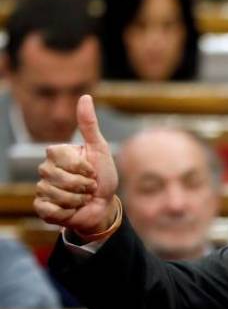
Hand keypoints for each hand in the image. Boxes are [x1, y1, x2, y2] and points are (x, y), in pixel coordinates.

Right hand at [34, 95, 119, 236]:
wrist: (104, 205)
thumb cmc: (103, 176)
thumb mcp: (99, 149)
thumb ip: (89, 125)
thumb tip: (85, 96)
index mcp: (56, 153)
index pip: (61, 158)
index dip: (82, 168)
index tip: (92, 171)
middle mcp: (45, 169)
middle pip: (57, 177)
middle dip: (82, 185)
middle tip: (89, 187)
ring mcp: (42, 188)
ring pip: (55, 194)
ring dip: (77, 200)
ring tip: (82, 198)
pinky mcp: (42, 208)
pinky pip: (49, 210)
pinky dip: (67, 212)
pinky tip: (72, 210)